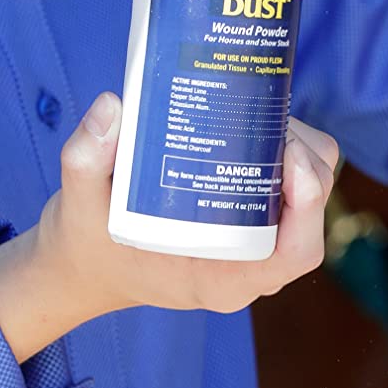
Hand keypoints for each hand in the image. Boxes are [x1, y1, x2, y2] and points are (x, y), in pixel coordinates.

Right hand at [0, 92, 341, 359]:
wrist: (83, 262)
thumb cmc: (87, 243)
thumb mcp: (75, 205)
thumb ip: (85, 160)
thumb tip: (113, 107)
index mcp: (221, 280)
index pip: (294, 253)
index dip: (310, 205)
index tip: (288, 152)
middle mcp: (247, 266)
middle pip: (312, 214)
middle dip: (306, 160)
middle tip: (270, 117)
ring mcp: (251, 242)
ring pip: (308, 193)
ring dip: (298, 149)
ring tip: (260, 111)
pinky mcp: (247, 216)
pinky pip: (288, 184)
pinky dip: (283, 149)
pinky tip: (255, 118)